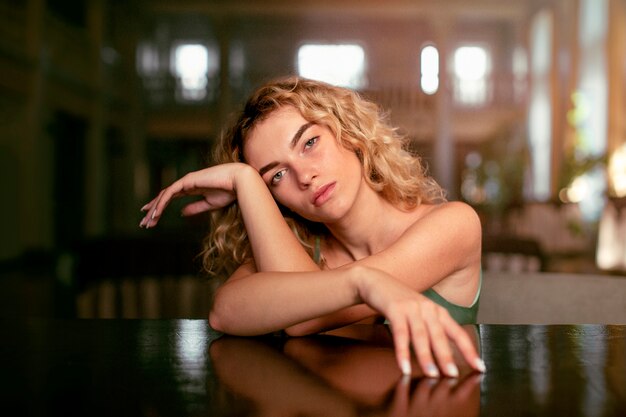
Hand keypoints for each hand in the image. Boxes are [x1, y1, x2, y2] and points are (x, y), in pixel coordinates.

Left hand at [139, 163, 253, 227]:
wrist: (240, 182)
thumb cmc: (230, 191)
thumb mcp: (210, 204)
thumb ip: (195, 208)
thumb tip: (181, 213)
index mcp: (191, 187)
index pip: (170, 196)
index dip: (159, 206)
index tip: (150, 216)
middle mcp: (186, 183)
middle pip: (164, 196)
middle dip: (153, 210)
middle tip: (144, 223)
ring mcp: (186, 181)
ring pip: (164, 195)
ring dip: (154, 209)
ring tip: (147, 222)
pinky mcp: (187, 181)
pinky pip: (169, 193)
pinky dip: (161, 204)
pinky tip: (156, 214)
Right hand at [350, 265, 485, 377]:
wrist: (375, 281)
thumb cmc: (399, 301)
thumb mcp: (419, 314)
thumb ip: (431, 330)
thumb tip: (443, 357)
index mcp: (437, 311)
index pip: (457, 333)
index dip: (469, 350)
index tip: (479, 367)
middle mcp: (427, 308)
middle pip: (440, 336)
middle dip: (447, 356)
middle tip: (452, 374)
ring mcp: (411, 308)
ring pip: (421, 336)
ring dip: (426, 356)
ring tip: (431, 373)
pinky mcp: (395, 309)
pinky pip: (400, 333)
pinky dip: (402, 351)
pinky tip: (404, 365)